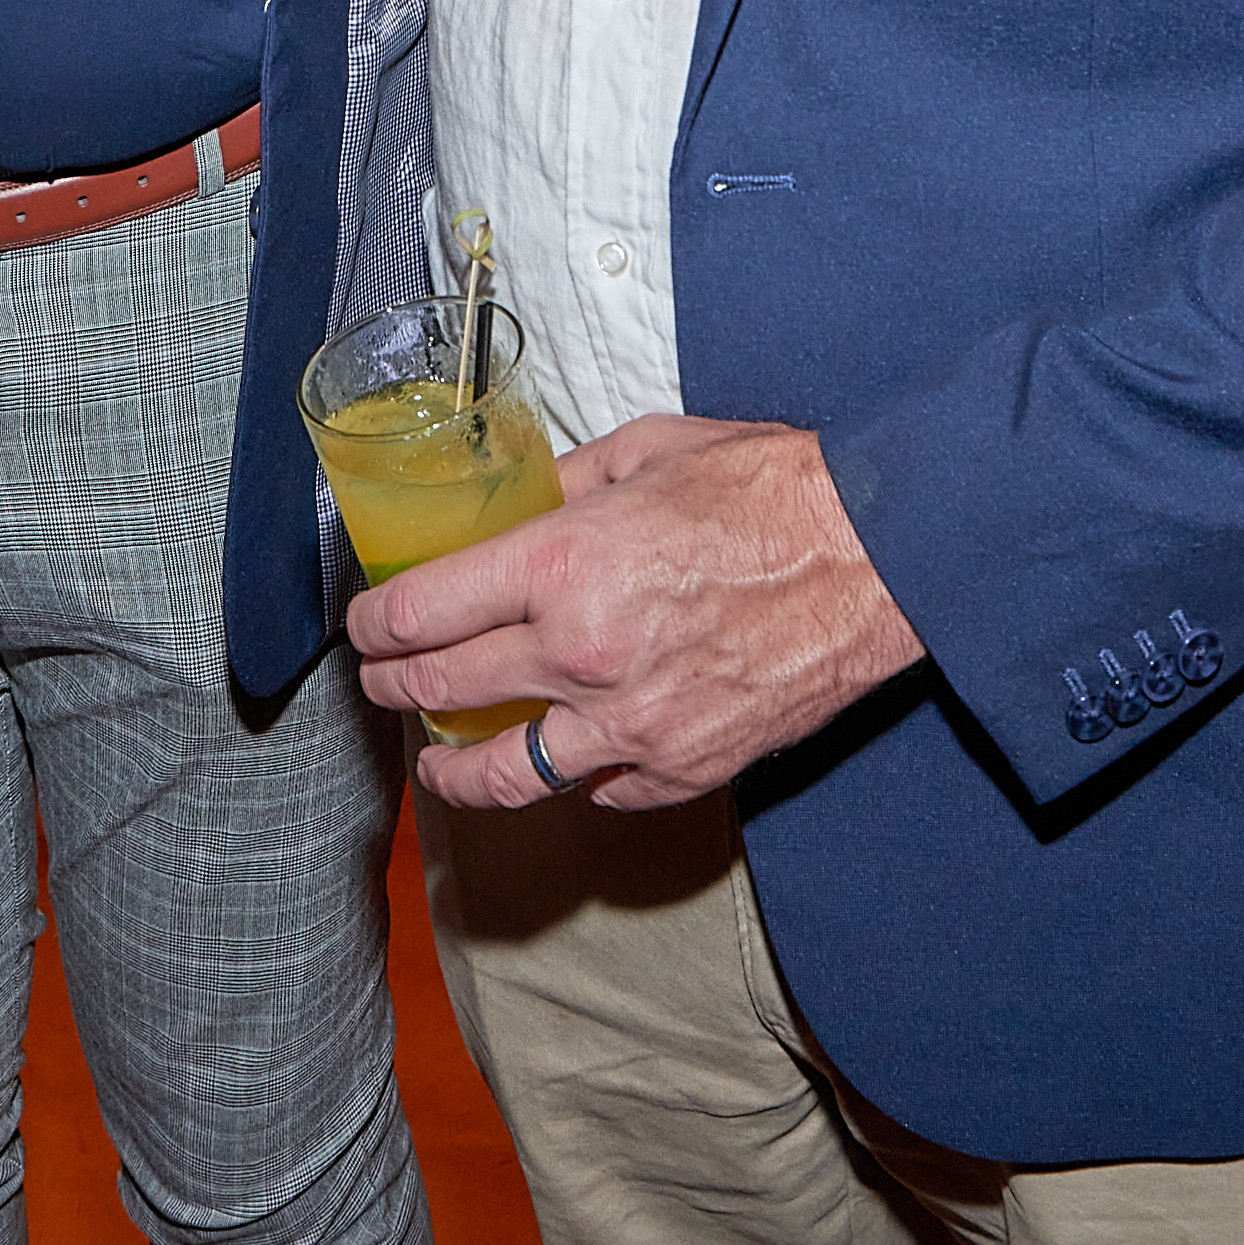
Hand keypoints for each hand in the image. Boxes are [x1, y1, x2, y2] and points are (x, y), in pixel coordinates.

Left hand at [346, 410, 925, 812]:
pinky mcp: (684, 769)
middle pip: (445, 690)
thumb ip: (564, 483)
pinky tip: (557, 760)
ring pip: (506, 775)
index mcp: (565, 564)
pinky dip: (570, 780)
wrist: (878, 556)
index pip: (422, 612)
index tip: (365, 625)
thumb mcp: (644, 450)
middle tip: (381, 680)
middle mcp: (584, 655)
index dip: (374, 624)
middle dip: (394, 687)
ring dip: (454, 768)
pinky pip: (597, 794)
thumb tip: (513, 504)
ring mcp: (633, 726)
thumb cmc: (770, 491)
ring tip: (437, 760)